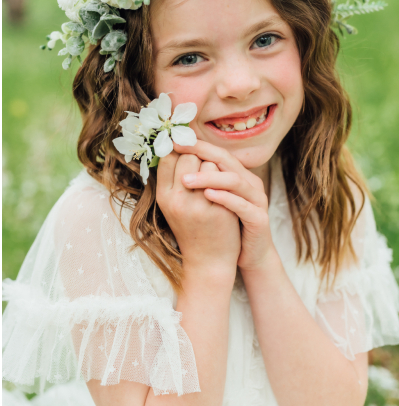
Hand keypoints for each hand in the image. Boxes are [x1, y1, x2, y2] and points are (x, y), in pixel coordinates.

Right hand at [154, 147, 239, 277]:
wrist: (209, 262)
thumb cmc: (191, 229)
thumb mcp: (172, 205)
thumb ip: (172, 179)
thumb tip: (174, 143)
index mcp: (164, 196)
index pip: (169, 156)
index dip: (180, 150)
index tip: (189, 152)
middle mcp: (178, 200)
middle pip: (189, 156)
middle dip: (199, 157)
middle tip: (203, 169)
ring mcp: (200, 205)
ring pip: (209, 163)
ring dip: (214, 166)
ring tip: (214, 182)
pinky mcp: (220, 210)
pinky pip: (225, 178)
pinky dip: (227, 179)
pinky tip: (227, 190)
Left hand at [176, 137, 278, 272]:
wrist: (247, 257)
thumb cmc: (226, 228)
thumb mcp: (213, 201)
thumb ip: (203, 180)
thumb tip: (174, 161)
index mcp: (239, 175)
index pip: (216, 152)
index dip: (195, 145)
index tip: (173, 141)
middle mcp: (250, 183)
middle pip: (225, 159)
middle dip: (199, 152)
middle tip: (177, 149)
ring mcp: (257, 200)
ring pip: (234, 179)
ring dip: (208, 177)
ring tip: (185, 181)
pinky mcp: (259, 219)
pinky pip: (241, 204)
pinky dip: (224, 198)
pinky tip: (207, 196)